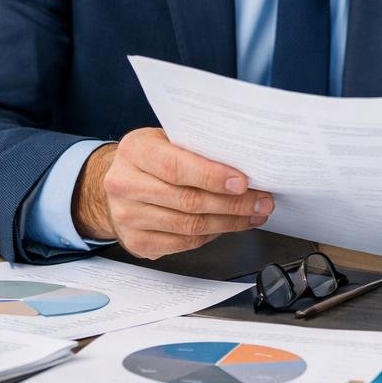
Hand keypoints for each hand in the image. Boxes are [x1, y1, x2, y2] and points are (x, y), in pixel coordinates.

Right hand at [72, 128, 273, 258]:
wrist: (119, 182)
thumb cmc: (153, 157)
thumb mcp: (168, 139)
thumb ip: (197, 149)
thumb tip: (245, 163)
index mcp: (135, 150)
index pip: (176, 167)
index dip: (212, 177)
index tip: (243, 182)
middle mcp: (124, 184)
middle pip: (188, 201)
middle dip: (233, 204)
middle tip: (262, 202)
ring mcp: (127, 216)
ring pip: (189, 226)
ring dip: (229, 222)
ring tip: (254, 215)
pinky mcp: (136, 241)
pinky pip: (184, 243)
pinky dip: (212, 235)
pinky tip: (229, 225)